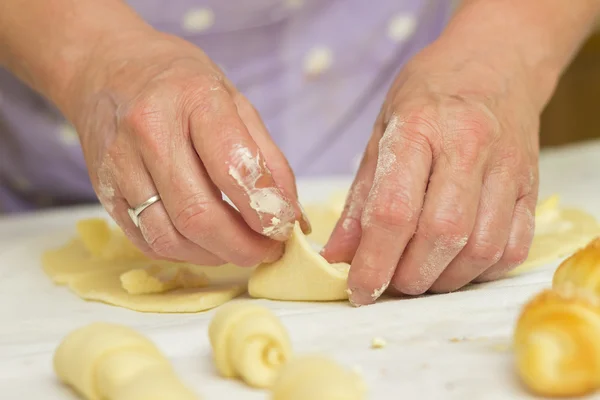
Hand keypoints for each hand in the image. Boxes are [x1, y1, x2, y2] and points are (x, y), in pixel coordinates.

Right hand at [68, 31, 308, 266]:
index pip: (233, 167)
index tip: (284, 227)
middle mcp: (149, 131)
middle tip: (267, 251)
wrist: (108, 69)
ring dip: (214, 255)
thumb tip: (290, 213)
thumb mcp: (235, 101)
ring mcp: (119, 165)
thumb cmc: (180, 85)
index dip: (264, 209)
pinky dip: (184, 253)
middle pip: (198, 213)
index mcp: (192, 99)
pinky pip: (147, 241)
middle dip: (242, 246)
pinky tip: (204, 244)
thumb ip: (267, 156)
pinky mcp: (104, 192)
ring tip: (239, 249)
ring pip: (169, 237)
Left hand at [323, 43, 539, 304]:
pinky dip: (479, 271)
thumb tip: (338, 255)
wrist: (495, 65)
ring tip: (419, 276)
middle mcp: (469, 147)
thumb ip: (361, 198)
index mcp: (420, 129)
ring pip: (480, 249)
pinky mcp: (532, 187)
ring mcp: (508, 168)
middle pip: (441, 235)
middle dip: (408, 276)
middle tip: (389, 283)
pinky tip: (454, 265)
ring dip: (443, 279)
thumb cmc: (428, 96)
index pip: (394, 211)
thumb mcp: (381, 133)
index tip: (359, 290)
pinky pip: (512, 248)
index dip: (373, 262)